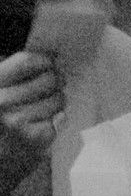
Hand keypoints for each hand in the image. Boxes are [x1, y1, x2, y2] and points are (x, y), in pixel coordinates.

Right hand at [0, 52, 63, 195]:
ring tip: (46, 108)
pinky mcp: (34, 138)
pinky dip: (55, 122)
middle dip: (56, 81)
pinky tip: (41, 126)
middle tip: (54, 86)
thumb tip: (49, 57)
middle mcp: (2, 102)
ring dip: (57, 102)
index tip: (49, 63)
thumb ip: (12, 76)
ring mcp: (18, 120)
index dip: (44, 61)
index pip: (26, 62)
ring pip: (58, 99)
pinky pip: (58, 119)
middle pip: (48, 79)